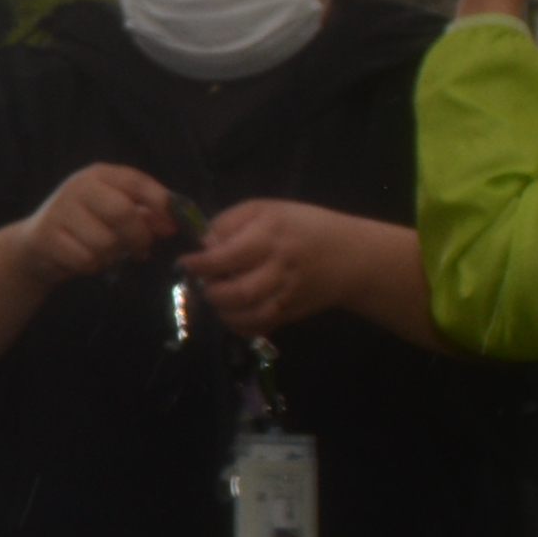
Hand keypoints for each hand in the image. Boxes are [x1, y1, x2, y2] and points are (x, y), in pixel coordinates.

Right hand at [14, 159, 187, 287]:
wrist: (35, 246)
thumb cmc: (84, 227)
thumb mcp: (114, 214)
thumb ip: (145, 215)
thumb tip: (173, 224)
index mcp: (98, 174)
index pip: (136, 181)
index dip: (161, 203)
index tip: (175, 226)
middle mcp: (78, 186)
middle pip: (122, 212)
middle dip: (137, 236)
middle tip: (140, 249)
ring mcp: (60, 210)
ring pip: (105, 241)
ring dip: (111, 255)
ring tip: (104, 253)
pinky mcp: (48, 237)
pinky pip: (86, 259)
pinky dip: (92, 266)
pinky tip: (85, 259)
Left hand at [180, 196, 417, 340]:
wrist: (351, 257)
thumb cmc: (303, 226)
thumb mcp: (267, 209)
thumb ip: (230, 222)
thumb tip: (201, 244)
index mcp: (272, 235)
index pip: (230, 255)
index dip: (202, 263)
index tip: (185, 263)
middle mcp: (281, 267)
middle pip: (239, 291)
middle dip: (211, 290)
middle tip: (202, 282)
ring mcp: (288, 294)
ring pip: (249, 314)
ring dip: (222, 311)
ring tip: (216, 297)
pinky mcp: (292, 313)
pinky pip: (260, 327)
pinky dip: (239, 326)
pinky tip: (231, 313)